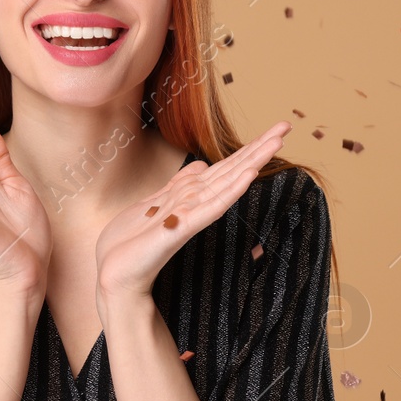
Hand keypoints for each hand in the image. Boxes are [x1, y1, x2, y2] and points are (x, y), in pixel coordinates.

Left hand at [93, 121, 291, 322]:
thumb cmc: (130, 243)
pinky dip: (230, 191)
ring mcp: (189, 215)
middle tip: (286, 126)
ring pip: (227, 183)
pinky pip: (209, 207)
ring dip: (251, 161)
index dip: (249, 147)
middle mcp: (194, 203)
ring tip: (276, 142)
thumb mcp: (153, 202)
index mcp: (189, 194)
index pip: (226, 166)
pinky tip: (248, 176)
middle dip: (259, 148)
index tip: (275, 128)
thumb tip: (200, 165)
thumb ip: (178, 185)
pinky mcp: (179, 229)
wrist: (114, 274)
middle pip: (233, 170)